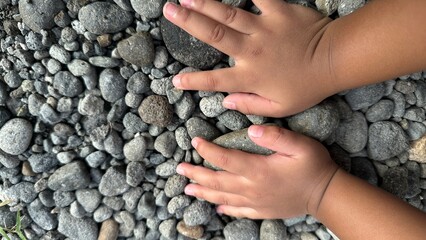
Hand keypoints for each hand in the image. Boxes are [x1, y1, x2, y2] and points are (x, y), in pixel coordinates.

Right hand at [163, 0, 337, 116]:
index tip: (174, 81)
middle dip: (188, 22)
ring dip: (205, 3)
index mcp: (250, 77)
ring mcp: (263, 29)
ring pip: (228, 14)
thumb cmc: (307, 87)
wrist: (333, 61)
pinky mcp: (278, 12)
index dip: (193, 82)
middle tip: (169, 10)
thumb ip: (250, 104)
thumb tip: (226, 102)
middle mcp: (250, 51)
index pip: (215, 80)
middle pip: (213, 35)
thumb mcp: (279, 108)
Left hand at [176, 125, 338, 218]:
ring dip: (204, 192)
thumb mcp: (300, 145)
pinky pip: (238, 211)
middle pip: (218, 181)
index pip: (226, 160)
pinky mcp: (262, 210)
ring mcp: (256, 202)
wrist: (326, 195)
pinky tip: (217, 207)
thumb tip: (252, 130)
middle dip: (197, 174)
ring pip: (223, 197)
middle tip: (180, 169)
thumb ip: (276, 136)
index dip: (208, 151)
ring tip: (188, 189)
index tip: (195, 142)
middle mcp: (252, 188)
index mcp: (259, 170)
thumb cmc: (314, 166)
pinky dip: (225, 209)